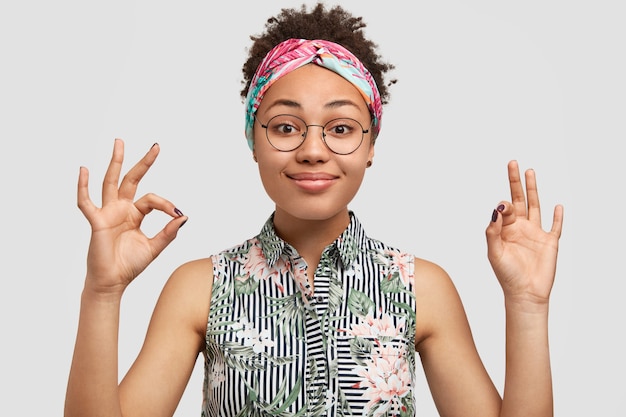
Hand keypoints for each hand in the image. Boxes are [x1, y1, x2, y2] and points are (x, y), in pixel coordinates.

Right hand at [77, 139, 186, 294]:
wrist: (113, 282)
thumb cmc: (130, 265)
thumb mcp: (154, 247)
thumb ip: (169, 232)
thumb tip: (184, 216)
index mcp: (135, 214)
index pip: (152, 199)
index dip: (166, 204)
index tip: (177, 213)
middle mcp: (121, 209)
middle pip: (132, 179)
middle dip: (143, 163)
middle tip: (156, 146)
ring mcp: (108, 213)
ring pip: (111, 182)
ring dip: (116, 162)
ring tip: (119, 142)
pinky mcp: (96, 221)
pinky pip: (86, 202)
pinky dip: (83, 186)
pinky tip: (84, 170)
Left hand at [486, 160, 563, 305]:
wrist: (525, 294)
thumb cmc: (506, 275)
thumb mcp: (494, 253)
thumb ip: (493, 231)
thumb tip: (496, 210)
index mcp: (505, 230)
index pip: (504, 209)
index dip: (503, 207)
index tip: (503, 211)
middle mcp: (520, 228)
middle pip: (519, 199)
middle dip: (515, 182)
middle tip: (513, 163)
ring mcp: (535, 234)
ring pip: (535, 206)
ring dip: (533, 189)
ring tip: (530, 171)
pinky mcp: (550, 242)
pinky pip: (556, 226)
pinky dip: (558, 216)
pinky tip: (558, 205)